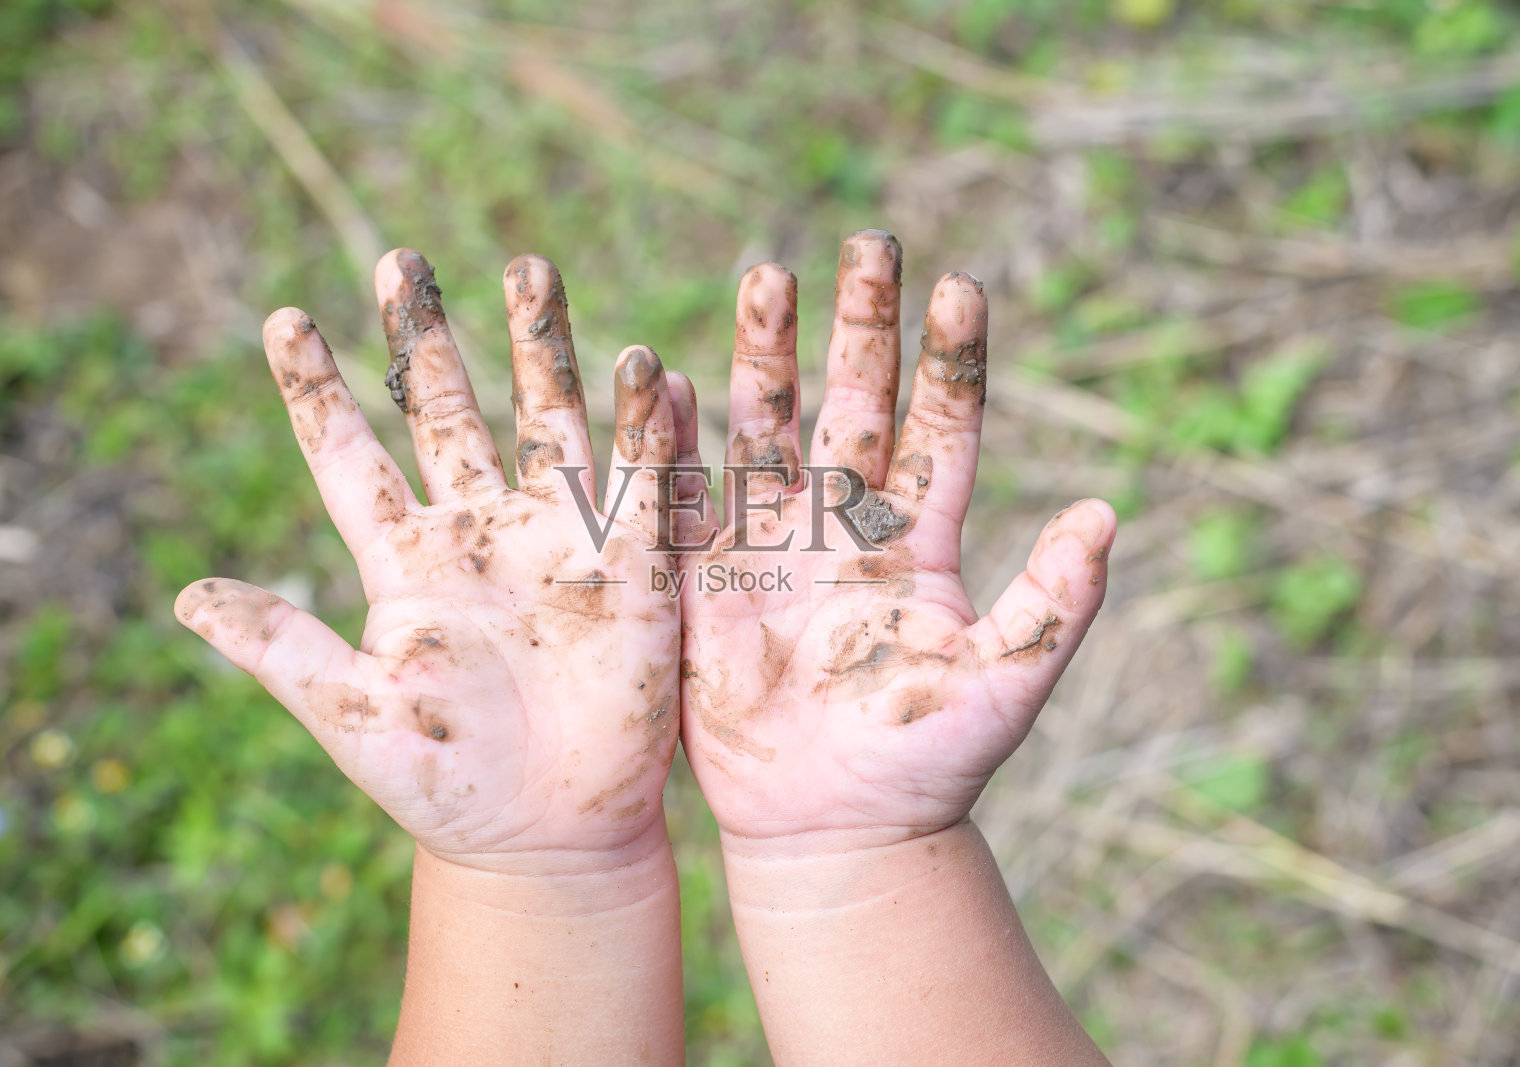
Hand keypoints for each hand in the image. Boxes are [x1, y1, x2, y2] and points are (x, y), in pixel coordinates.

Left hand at [175, 250, 685, 874]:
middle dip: (427, 339)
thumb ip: (281, 649)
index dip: (319, 392)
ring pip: (547, 422)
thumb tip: (184, 599)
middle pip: (448, 414)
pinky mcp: (630, 570)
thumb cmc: (446, 784)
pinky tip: (650, 369)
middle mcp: (477, 533)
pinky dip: (649, 429)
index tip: (284, 320)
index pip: (351, 459)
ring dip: (542, 349)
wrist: (549, 836)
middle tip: (403, 261)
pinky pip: (643, 485)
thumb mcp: (352, 716)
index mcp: (405, 562)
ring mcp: (555, 542)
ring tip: (529, 269)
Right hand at [678, 230, 1117, 850]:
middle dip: (862, 326)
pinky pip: (690, 500)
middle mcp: (848, 527)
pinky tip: (670, 380)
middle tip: (870, 244)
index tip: (960, 288)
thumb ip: (1053, 603)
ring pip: (772, 430)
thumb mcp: (1004, 683)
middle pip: (856, 404)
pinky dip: (678, 443)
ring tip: (769, 277)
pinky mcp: (709, 583)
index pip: (941, 429)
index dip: (949, 362)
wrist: (835, 828)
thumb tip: (1107, 513)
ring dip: (769, 358)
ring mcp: (774, 547)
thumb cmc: (928, 763)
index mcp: (922, 541)